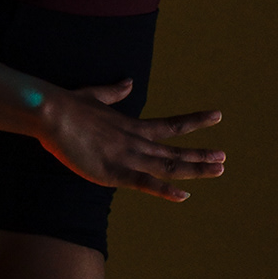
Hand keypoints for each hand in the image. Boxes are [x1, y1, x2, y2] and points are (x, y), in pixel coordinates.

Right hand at [39, 81, 224, 202]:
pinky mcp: (114, 172)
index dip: (195, 122)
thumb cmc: (69, 104)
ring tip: (219, 169)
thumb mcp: (95, 96)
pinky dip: (165, 190)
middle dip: (201, 155)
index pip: (171, 125)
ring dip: (195, 168)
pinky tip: (184, 195)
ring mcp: (128, 157)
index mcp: (133, 126)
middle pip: (176, 150)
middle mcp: (137, 142)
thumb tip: (129, 82)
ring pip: (169, 165)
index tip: (217, 116)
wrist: (53, 113)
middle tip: (224, 158)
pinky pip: (145, 183)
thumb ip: (114, 93)